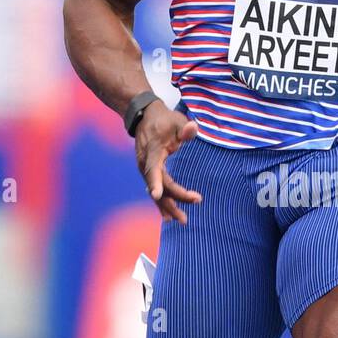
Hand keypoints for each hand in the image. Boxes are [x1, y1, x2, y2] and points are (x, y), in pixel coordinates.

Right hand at [134, 101, 201, 222]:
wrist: (144, 117)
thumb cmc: (163, 119)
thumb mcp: (175, 120)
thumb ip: (184, 127)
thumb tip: (192, 128)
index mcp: (152, 151)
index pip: (153, 169)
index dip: (156, 182)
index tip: (157, 195)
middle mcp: (145, 163)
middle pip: (158, 185)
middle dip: (173, 199)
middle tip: (193, 206)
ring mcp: (145, 169)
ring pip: (155, 191)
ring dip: (167, 206)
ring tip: (181, 220)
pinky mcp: (148, 172)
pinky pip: (155, 189)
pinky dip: (161, 203)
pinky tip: (167, 216)